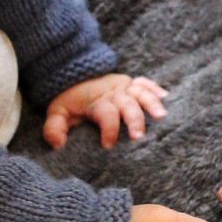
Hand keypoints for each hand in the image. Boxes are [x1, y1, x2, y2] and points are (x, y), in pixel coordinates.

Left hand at [43, 74, 167, 149]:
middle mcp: (113, 93)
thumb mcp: (57, 113)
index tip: (108, 146)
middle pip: (127, 105)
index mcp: (96, 101)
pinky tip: (166, 98)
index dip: (108, 130)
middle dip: (134, 120)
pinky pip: (146, 83)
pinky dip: (155, 89)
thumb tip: (58, 144)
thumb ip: (54, 129)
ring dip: (151, 104)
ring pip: (141, 93)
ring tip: (161, 117)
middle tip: (139, 137)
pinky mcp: (131, 83)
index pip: (106, 114)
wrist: (75, 76)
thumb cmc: (70, 101)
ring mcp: (124, 87)